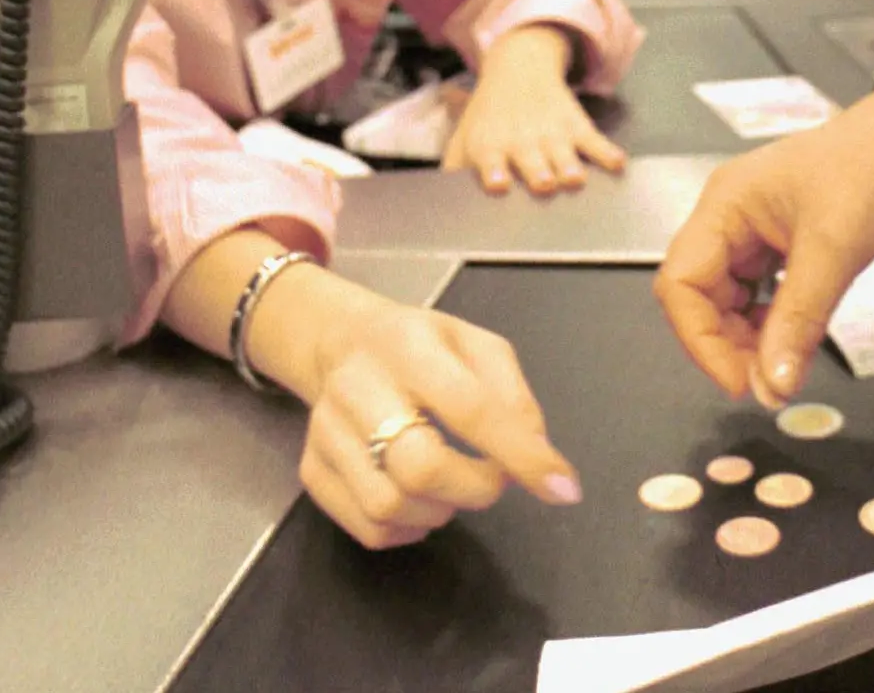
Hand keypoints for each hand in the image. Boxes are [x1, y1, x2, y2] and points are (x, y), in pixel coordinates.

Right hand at [301, 294, 583, 548]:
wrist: (342, 342)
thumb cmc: (423, 347)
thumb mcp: (478, 346)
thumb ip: (514, 398)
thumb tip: (541, 463)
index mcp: (409, 347)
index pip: (470, 408)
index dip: (521, 455)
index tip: (562, 489)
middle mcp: (357, 387)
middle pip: (419, 467)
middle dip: (474, 489)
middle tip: (493, 480)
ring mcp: (326, 432)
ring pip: (389, 506)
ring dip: (440, 512)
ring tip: (452, 486)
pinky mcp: (311, 469)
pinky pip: (368, 529)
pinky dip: (408, 530)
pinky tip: (422, 502)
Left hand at [442, 24, 626, 195]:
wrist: (519, 67)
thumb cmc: (489, 114)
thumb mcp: (463, 137)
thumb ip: (453, 171)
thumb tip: (441, 204)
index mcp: (491, 145)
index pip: (491, 161)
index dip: (495, 173)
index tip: (499, 184)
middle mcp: (522, 140)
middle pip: (533, 162)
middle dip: (539, 174)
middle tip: (543, 183)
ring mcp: (552, 134)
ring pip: (565, 155)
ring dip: (571, 167)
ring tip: (575, 179)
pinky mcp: (577, 127)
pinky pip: (595, 142)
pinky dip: (607, 153)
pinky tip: (616, 163)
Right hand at [653, 74, 873, 405]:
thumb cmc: (873, 171)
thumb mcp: (834, 249)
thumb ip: (798, 321)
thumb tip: (773, 388)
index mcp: (724, 204)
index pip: (680, 283)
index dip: (700, 340)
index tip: (741, 382)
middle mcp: (730, 216)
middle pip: (700, 295)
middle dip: (725, 343)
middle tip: (768, 384)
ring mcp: (757, 229)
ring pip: (729, 298)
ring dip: (748, 337)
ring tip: (781, 367)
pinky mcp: (786, 242)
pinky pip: (761, 292)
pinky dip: (772, 322)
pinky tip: (792, 339)